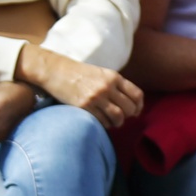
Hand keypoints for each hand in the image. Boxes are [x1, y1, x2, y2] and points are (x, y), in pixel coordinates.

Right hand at [15, 45, 142, 128]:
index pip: (137, 94)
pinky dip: (105, 125)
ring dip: (118, 123)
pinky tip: (102, 121)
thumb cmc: (79, 73)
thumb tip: (130, 104)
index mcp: (114, 77)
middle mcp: (107, 87)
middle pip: (129, 108)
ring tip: (113, 122)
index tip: (136, 111)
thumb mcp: (101, 73)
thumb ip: (115, 85)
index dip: (139, 106)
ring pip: (118, 117)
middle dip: (128, 116)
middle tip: (122, 117)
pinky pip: (102, 121)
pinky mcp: (85, 106)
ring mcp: (96, 97)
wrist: (56, 71)